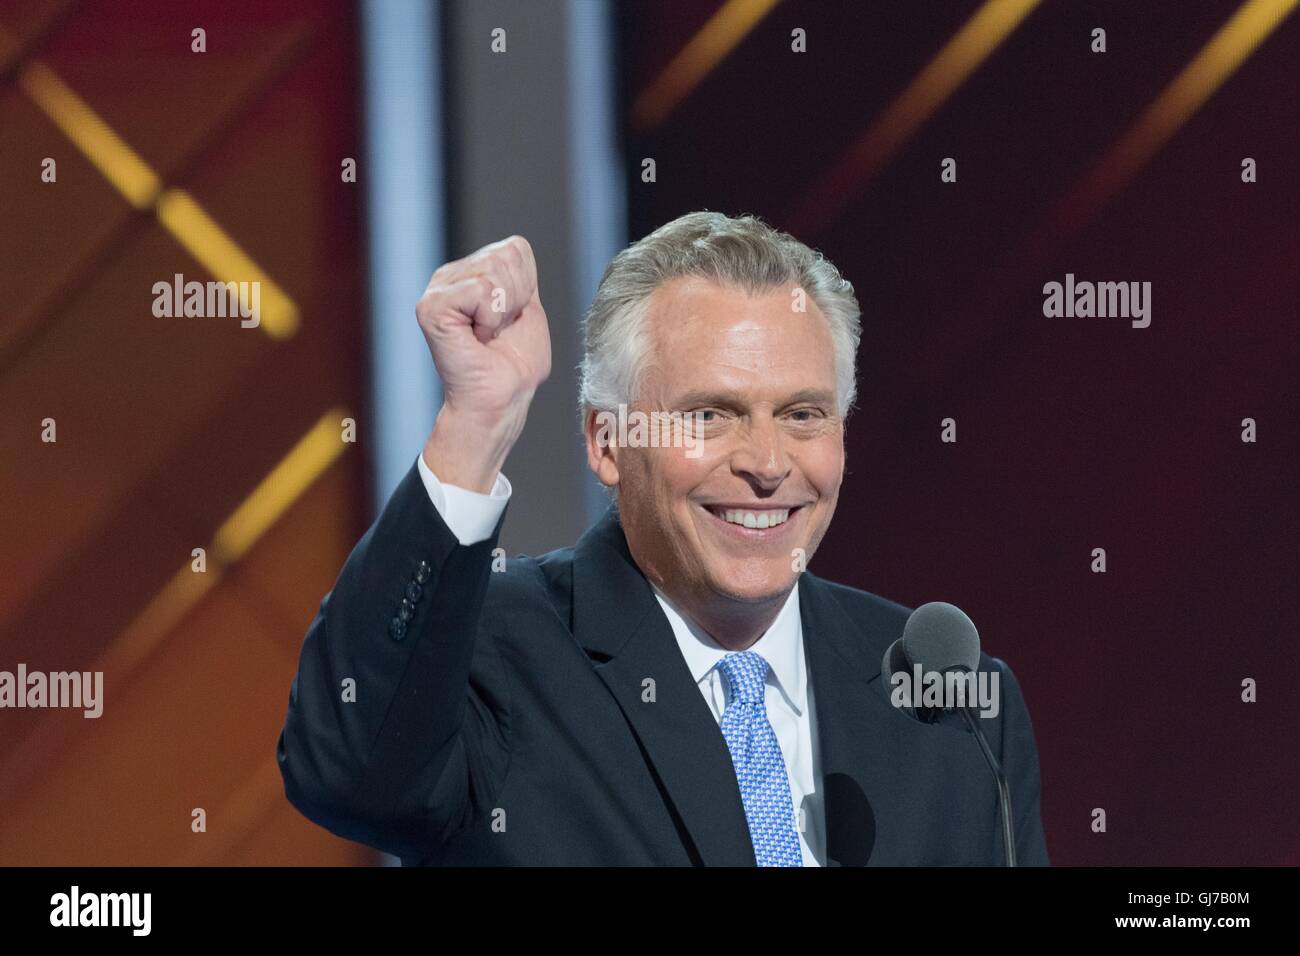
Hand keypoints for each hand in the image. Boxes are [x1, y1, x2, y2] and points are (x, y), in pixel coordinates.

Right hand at [416, 236, 551, 491]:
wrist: (501, 399)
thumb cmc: (514, 364)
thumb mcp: (528, 311)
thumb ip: (522, 277)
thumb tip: (517, 247)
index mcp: (471, 273)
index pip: (516, 248)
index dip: (526, 286)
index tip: (511, 319)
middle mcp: (450, 276)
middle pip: (506, 256)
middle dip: (517, 298)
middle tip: (499, 330)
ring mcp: (438, 289)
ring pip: (495, 270)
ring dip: (504, 311)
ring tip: (487, 335)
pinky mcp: (431, 306)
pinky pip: (482, 290)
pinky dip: (491, 318)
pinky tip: (478, 338)